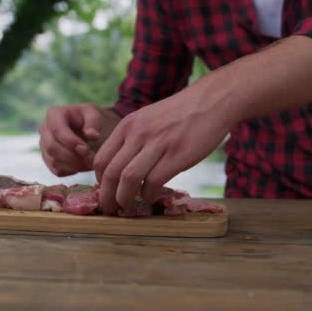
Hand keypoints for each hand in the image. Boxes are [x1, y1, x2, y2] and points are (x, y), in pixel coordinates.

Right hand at [39, 103, 119, 176]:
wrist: (93, 130)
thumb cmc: (93, 120)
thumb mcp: (96, 115)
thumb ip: (94, 123)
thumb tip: (92, 135)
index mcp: (55, 114)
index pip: (57, 130)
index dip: (71, 142)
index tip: (86, 150)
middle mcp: (45, 129)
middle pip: (52, 147)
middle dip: (73, 156)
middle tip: (92, 159)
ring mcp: (45, 145)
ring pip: (54, 161)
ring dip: (75, 165)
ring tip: (92, 162)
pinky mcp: (49, 160)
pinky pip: (58, 170)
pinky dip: (73, 170)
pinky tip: (84, 164)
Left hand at [94, 94, 231, 215]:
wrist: (211, 101)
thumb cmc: (182, 113)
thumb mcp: (149, 118)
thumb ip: (134, 138)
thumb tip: (123, 165)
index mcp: (128, 125)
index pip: (101, 159)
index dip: (100, 183)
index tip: (106, 193)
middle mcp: (138, 133)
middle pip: (111, 173)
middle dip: (107, 197)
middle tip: (111, 210)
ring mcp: (157, 144)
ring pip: (128, 179)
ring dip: (125, 200)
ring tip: (128, 209)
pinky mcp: (177, 155)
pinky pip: (153, 181)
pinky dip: (148, 195)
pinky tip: (151, 197)